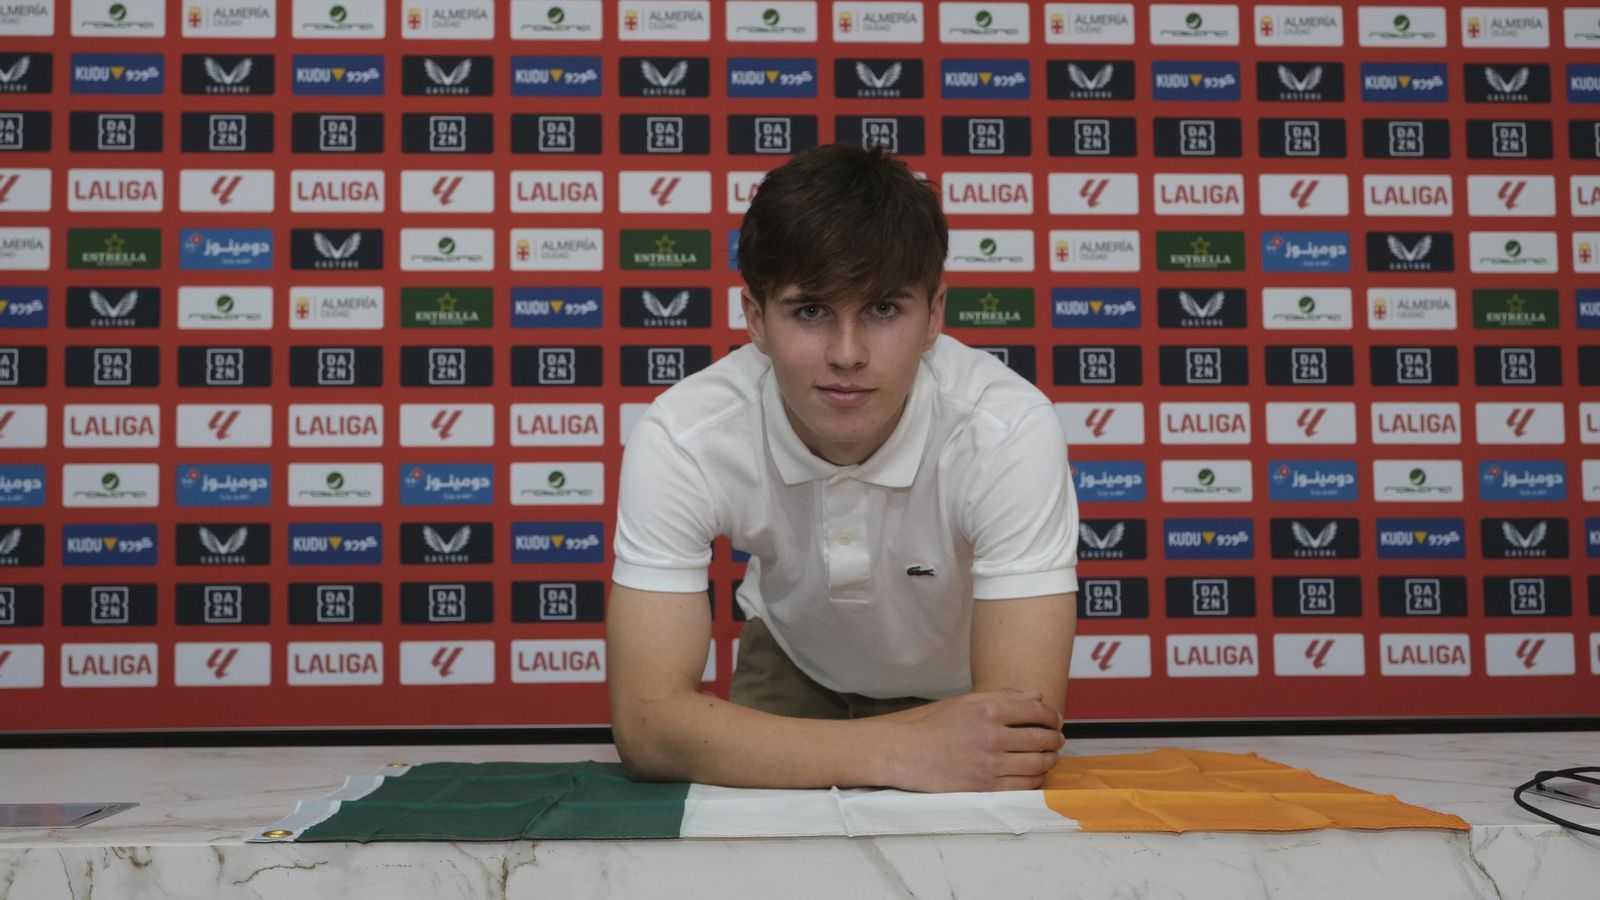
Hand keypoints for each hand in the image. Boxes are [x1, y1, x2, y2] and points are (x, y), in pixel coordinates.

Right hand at [873, 688, 1063, 792]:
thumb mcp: (967, 703)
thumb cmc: (936, 726)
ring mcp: (989, 764)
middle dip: (1055, 738)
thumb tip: (1038, 695)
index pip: (1035, 710)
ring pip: (1037, 764)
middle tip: (1057, 739)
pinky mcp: (985, 787)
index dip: (1051, 715)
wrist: (907, 754)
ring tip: (1050, 756)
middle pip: (1041, 738)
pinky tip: (1035, 773)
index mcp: (987, 710)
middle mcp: (991, 737)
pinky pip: (1024, 785)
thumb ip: (1004, 696)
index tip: (1055, 719)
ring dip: (1050, 759)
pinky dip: (1036, 778)